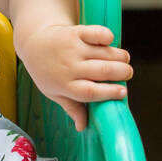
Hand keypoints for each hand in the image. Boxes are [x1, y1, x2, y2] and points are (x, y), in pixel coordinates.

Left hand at [15, 23, 131, 133]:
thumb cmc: (47, 72)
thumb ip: (72, 108)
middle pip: (102, 71)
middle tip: (128, 73)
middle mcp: (69, 67)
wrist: (33, 44)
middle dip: (122, 72)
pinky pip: (95, 33)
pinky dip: (106, 36)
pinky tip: (110, 41)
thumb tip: (83, 127)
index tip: (123, 92)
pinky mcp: (75, 33)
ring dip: (120, 56)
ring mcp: (72, 49)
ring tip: (124, 60)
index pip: (91, 92)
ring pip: (104, 53)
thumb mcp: (55, 93)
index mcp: (65, 86)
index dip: (110, 92)